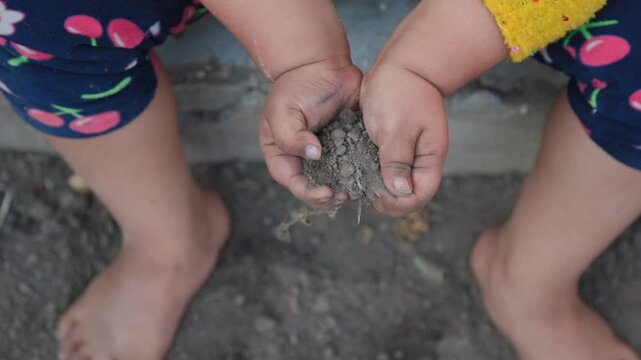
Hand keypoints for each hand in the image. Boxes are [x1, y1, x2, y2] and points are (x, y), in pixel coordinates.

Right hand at [260, 59, 361, 207]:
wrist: (322, 64)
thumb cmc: (297, 86)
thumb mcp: (284, 110)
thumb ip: (291, 136)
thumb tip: (313, 155)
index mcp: (281, 152)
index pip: (291, 181)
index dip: (308, 192)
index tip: (326, 192)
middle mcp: (302, 157)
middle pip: (313, 187)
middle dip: (329, 197)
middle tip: (346, 196)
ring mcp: (325, 153)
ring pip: (334, 180)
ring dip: (346, 188)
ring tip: (359, 189)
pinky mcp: (345, 145)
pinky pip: (352, 164)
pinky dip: (360, 172)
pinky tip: (370, 175)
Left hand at [360, 60, 447, 216]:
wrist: (401, 64)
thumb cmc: (401, 91)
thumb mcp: (397, 128)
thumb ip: (398, 160)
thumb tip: (400, 192)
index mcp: (430, 157)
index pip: (420, 195)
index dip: (399, 203)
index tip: (376, 197)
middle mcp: (421, 160)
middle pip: (407, 194)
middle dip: (387, 199)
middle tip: (361, 192)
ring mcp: (407, 154)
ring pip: (394, 184)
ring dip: (377, 188)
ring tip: (356, 185)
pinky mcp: (392, 146)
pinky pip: (383, 168)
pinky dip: (371, 173)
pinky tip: (354, 172)